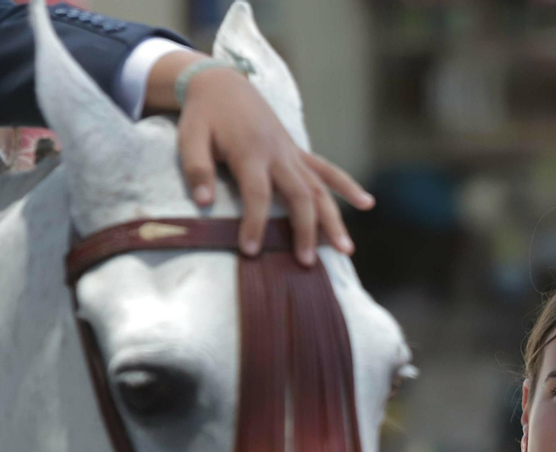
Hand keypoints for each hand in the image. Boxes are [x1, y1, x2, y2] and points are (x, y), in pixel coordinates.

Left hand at [146, 51, 375, 265]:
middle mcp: (278, 154)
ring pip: (320, 188)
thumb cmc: (204, 115)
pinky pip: (327, 171)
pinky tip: (366, 203)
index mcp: (250, 152)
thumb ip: (196, 169)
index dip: (255, 223)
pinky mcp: (298, 153)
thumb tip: (203, 203)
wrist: (224, 84)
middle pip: (299, 195)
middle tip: (306, 262)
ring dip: (334, 219)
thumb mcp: (189, 137)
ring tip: (346, 249)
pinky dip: (347, 186)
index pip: (257, 193)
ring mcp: (292, 153)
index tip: (251, 250)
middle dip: (305, 230)